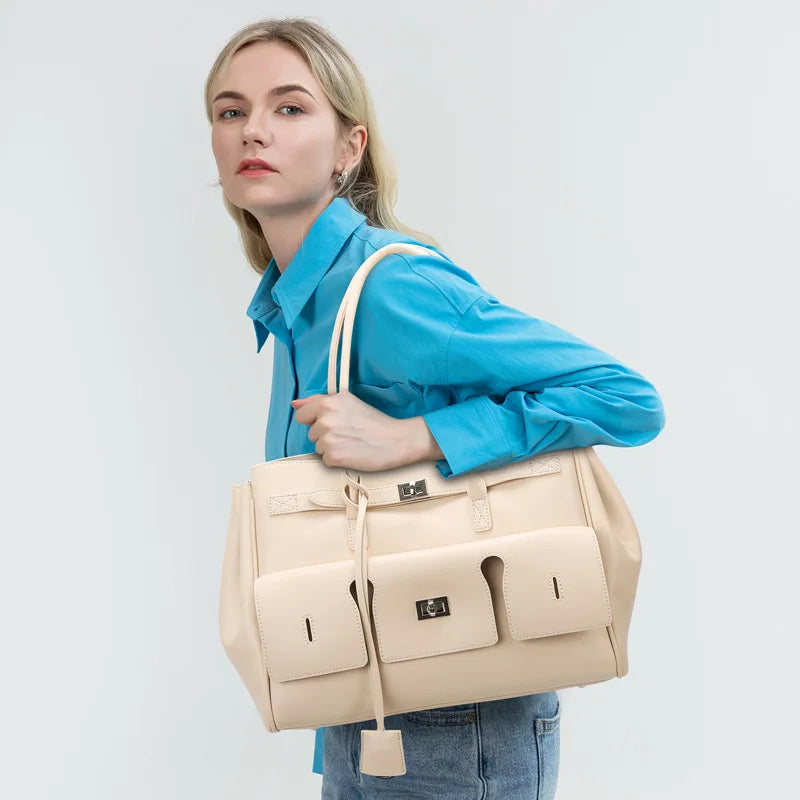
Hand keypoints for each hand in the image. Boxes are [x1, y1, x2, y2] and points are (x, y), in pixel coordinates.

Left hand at [291, 390, 418, 471]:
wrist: (395, 440)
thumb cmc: (375, 422)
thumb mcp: (348, 402)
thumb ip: (318, 401)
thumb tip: (295, 404)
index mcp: (328, 403)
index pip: (302, 415)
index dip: (316, 420)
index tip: (333, 423)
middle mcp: (325, 419)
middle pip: (311, 433)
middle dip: (325, 435)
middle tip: (348, 433)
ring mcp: (328, 438)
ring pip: (318, 447)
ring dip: (331, 448)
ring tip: (351, 443)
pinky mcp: (333, 456)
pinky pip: (326, 460)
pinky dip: (337, 460)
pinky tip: (352, 453)